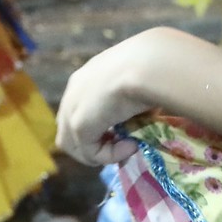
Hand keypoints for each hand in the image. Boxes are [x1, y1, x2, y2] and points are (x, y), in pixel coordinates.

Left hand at [54, 26, 203, 166]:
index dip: (98, 126)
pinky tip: (132, 145)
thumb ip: (130, 101)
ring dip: (103, 152)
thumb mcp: (138, 84)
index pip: (80, 109)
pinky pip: (91, 153)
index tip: (124, 131)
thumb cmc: (151, 68)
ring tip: (131, 145)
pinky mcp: (78, 125)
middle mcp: (73, 91)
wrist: (148, 65)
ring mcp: (72, 109)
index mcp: (87, 76)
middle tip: (124, 144)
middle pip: (70, 131)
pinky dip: (111, 156)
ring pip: (76, 147)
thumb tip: (142, 116)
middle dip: (95, 143)